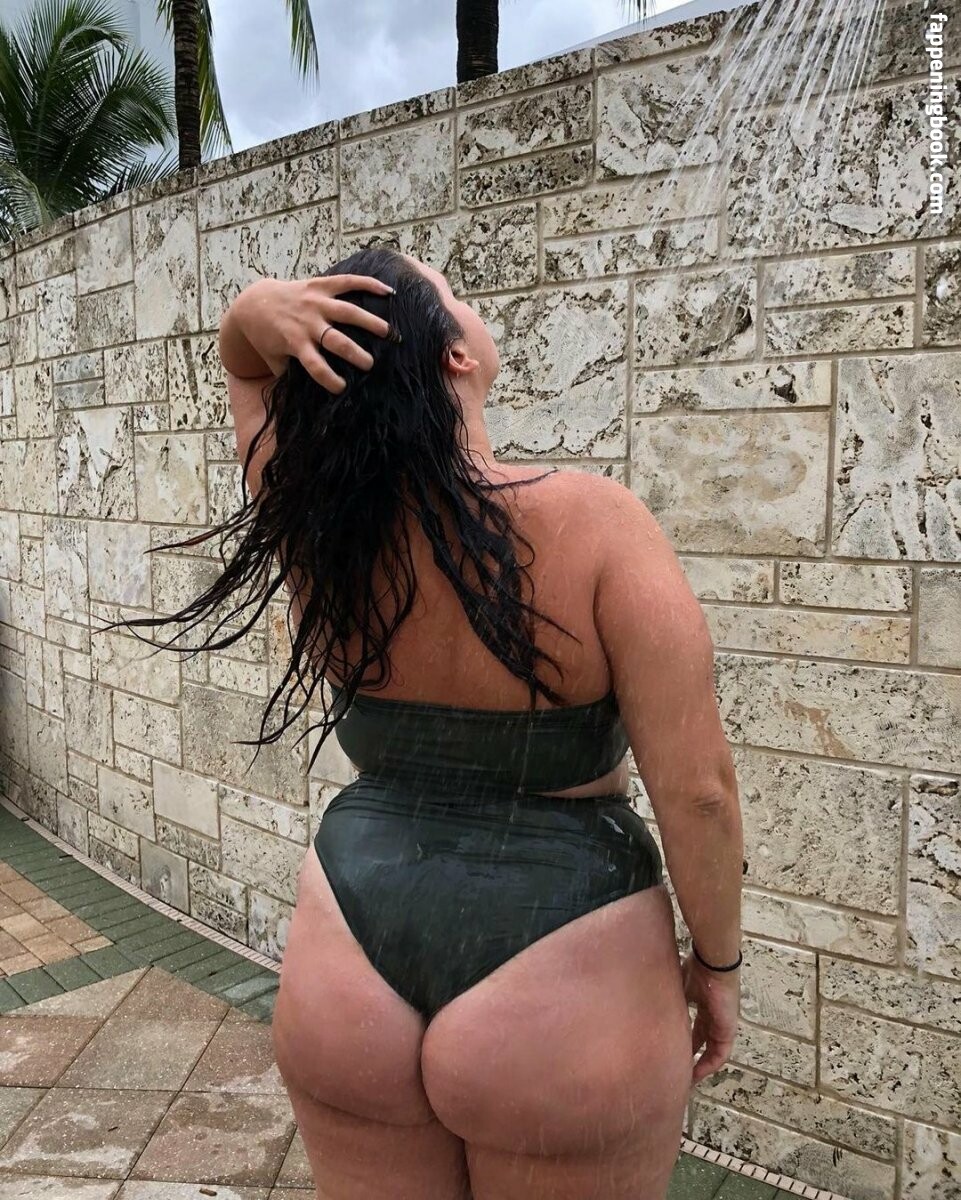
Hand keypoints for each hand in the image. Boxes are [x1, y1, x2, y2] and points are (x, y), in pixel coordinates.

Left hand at [232, 274, 393, 393]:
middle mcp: (307, 323)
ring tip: (389, 333)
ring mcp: (314, 302)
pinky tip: (388, 292)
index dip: (329, 380)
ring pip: (347, 312)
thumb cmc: (267, 339)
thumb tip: (306, 400)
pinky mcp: (319, 285)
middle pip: (336, 340)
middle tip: (371, 365)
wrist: (255, 303)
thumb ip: (289, 375)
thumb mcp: (274, 360)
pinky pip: (347, 282)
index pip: (315, 366)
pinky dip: (368, 284)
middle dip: (355, 354)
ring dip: (370, 322)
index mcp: (296, 343)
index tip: (342, 388)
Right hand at [680, 950, 739, 1085]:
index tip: (669, 1050)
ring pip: (710, 1052)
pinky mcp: (728, 1031)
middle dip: (689, 1056)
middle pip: (701, 1041)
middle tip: (676, 1070)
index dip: (682, 1041)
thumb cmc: (694, 968)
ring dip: (699, 1066)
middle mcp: (712, 1017)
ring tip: (685, 1079)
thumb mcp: (677, 986)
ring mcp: (722, 1025)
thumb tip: (644, 1005)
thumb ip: (669, 999)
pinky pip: (719, 1055)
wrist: (712, 963)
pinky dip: (707, 1066)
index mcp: (701, 1004)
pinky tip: (695, 1074)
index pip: (693, 1028)